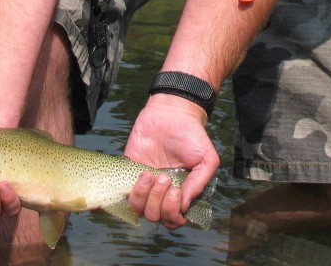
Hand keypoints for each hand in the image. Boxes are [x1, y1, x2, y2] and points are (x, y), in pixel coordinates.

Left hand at [125, 94, 219, 229]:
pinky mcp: (129, 172)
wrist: (171, 112)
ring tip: (150, 174)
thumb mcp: (207, 158)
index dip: (173, 213)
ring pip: (139, 209)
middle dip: (159, 202)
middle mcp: (162, 193)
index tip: (176, 192)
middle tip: (165, 177)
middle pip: (155, 217)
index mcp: (181, 193)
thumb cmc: (191, 135)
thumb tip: (184, 206)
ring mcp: (145, 184)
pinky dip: (130, 191)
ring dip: (144, 196)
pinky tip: (142, 174)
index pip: (174, 219)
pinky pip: (123, 193)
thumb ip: (199, 183)